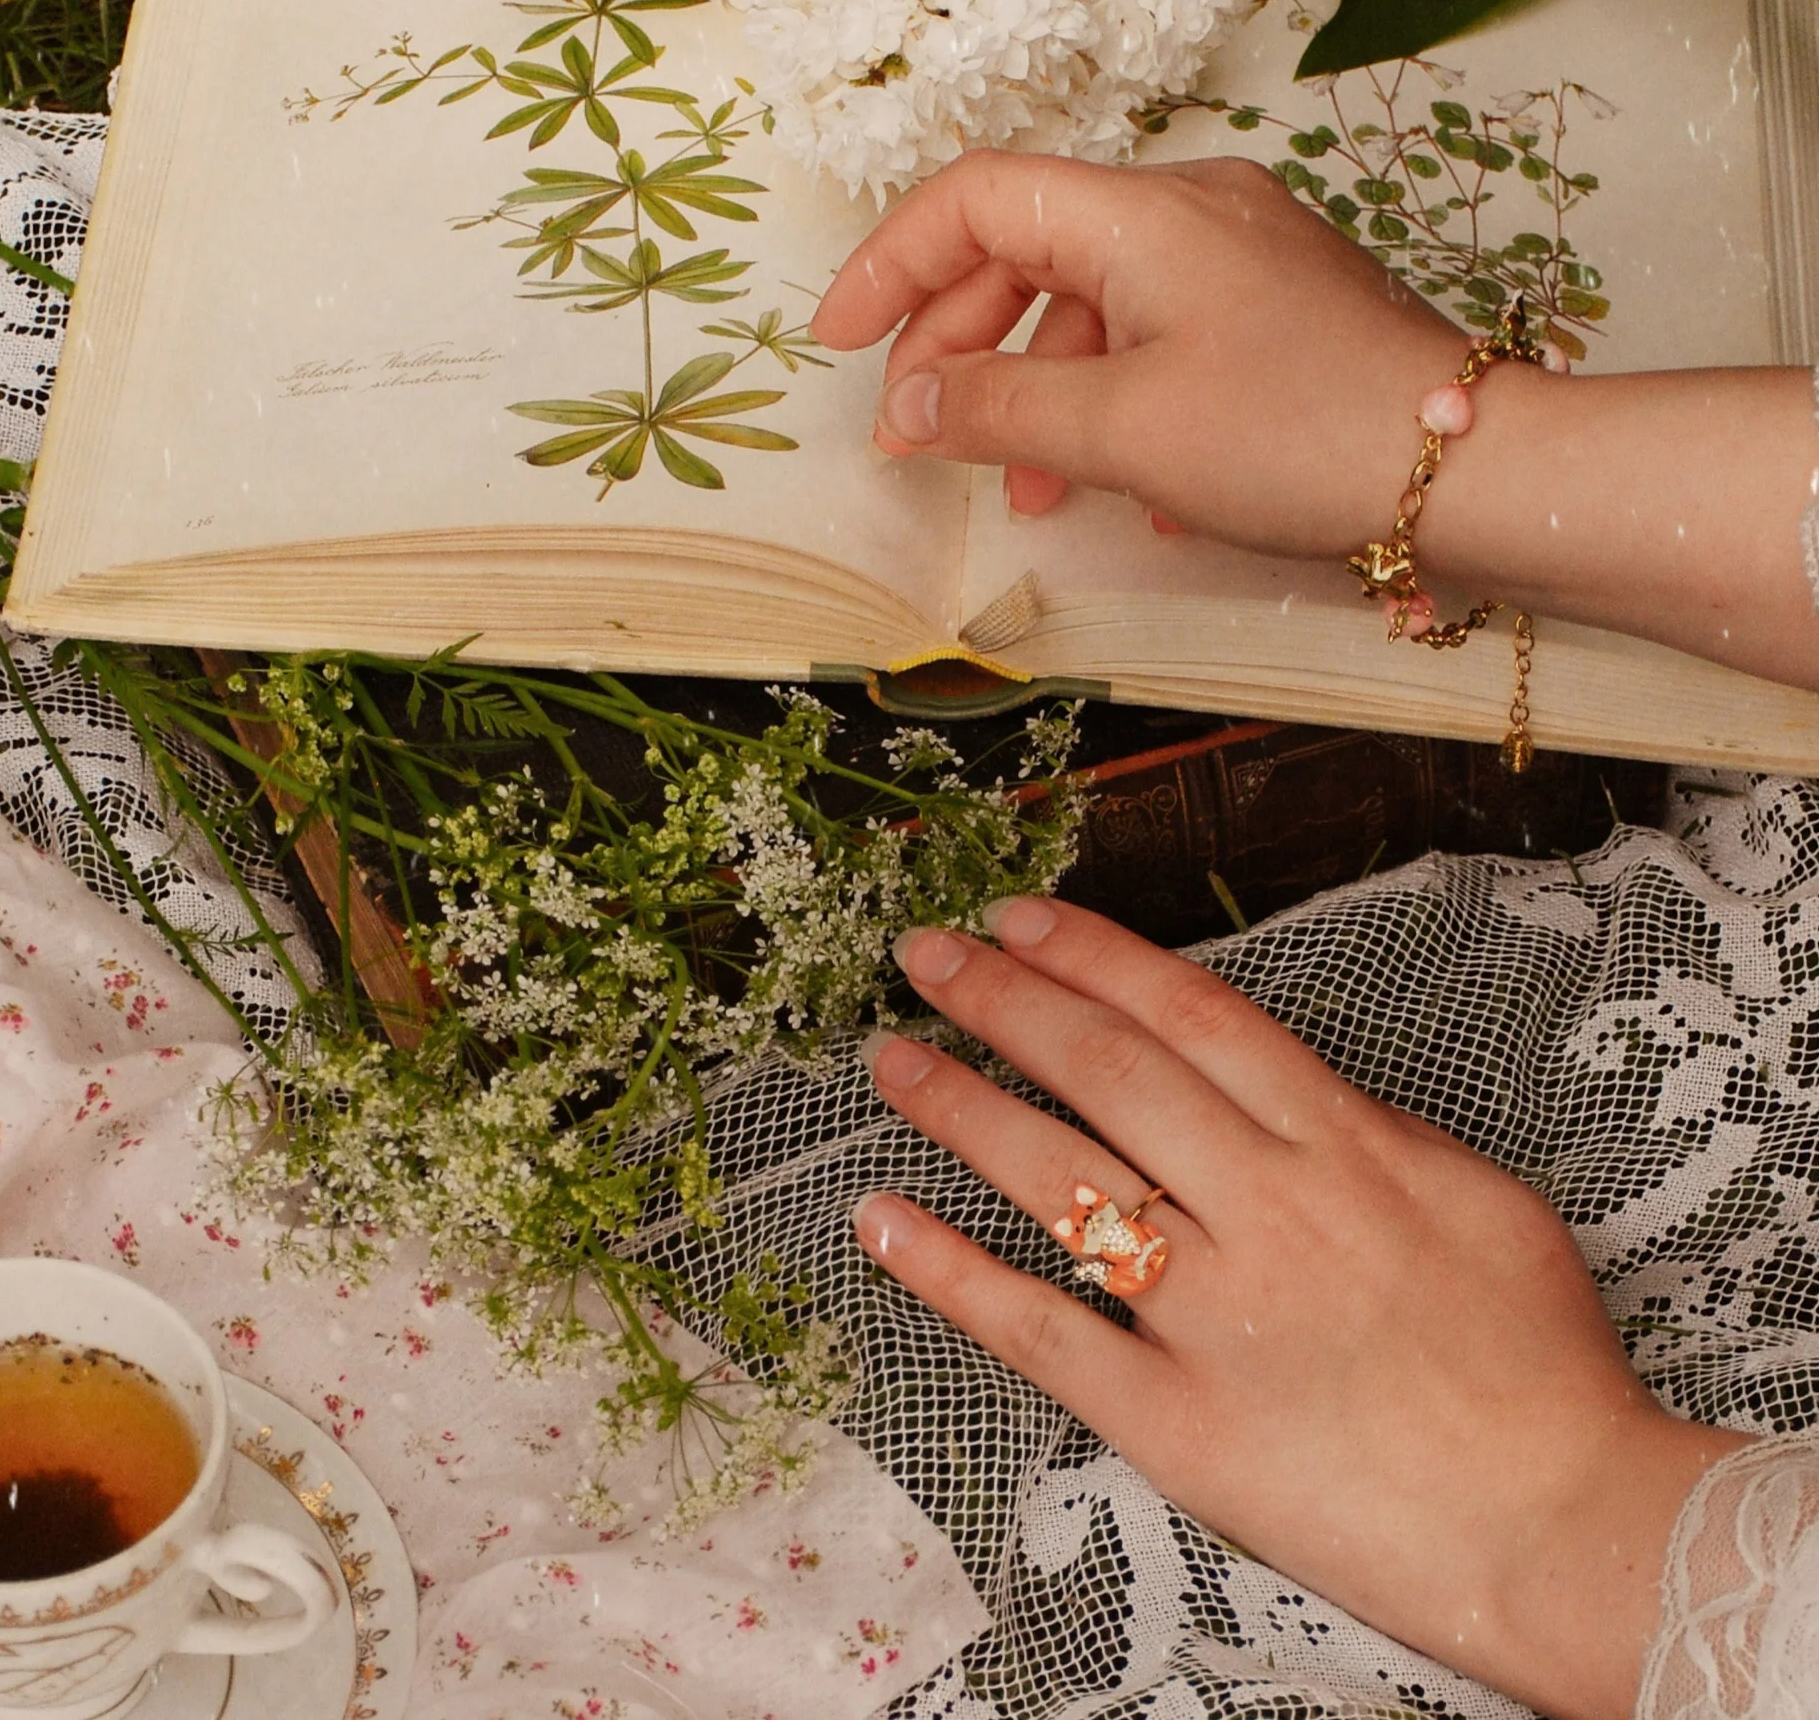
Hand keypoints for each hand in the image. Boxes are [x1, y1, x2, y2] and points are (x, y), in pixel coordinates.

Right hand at [809, 148, 1475, 559]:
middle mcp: (1190, 212)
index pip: (976, 199)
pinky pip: (1158, 340)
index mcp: (1142, 213)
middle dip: (958, 347)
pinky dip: (1112, 404)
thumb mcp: (1124, 427)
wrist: (1477, 470)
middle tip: (922, 438)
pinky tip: (1124, 490)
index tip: (839, 345)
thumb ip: (999, 407)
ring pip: (1092, 307)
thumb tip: (909, 404)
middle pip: (1027, 251)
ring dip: (1037, 394)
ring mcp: (1238, 261)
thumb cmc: (1299, 435)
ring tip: (1026, 492)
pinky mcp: (1274, 314)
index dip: (890, 265)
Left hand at [854, 896, 1749, 1718]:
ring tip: (890, 1058)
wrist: (1567, 1529)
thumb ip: (1375, 1131)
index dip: (1092, 955)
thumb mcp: (1481, 1201)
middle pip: (1107, 1071)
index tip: (1018, 920)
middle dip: (1004, 999)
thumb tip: (1285, 1087)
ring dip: (959, 1107)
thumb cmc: (1539, 1365)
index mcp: (1341, 1145)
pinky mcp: (1173, 1420)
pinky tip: (882, 1219)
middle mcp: (1265, 1207)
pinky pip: (1041, 1332)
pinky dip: (951, 1270)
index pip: (1190, 1014)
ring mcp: (1212, 1313)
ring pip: (1058, 1180)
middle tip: (924, 954)